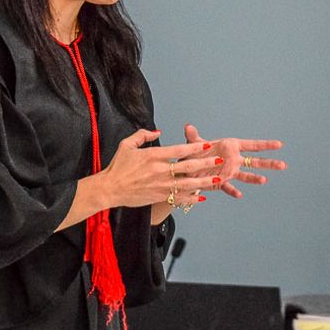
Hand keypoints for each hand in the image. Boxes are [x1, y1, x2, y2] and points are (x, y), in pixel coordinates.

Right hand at [100, 129, 223, 208]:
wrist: (109, 189)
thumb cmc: (117, 167)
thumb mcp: (127, 145)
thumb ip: (142, 135)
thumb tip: (156, 131)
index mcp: (153, 156)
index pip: (179, 150)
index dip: (195, 148)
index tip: (207, 146)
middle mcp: (159, 170)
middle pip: (188, 166)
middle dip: (206, 163)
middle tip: (220, 161)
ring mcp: (160, 185)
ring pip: (187, 184)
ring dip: (204, 182)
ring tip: (217, 179)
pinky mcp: (158, 197)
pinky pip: (179, 198)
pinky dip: (191, 198)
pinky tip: (201, 196)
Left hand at [184, 123, 285, 198]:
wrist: (187, 168)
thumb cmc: (194, 152)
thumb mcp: (194, 144)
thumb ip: (193, 136)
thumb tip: (188, 127)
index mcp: (231, 146)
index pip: (252, 145)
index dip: (265, 145)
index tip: (279, 145)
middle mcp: (233, 159)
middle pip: (254, 161)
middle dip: (269, 163)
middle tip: (283, 165)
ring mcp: (230, 171)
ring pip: (246, 175)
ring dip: (255, 178)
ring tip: (264, 180)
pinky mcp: (222, 181)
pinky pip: (229, 187)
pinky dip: (233, 191)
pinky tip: (238, 194)